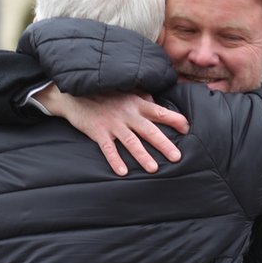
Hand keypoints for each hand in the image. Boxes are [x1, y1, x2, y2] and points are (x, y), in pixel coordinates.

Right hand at [35, 85, 189, 176]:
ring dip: (143, 156)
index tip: (187, 129)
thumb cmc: (103, 93)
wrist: (74, 94)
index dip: (175, 120)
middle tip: (177, 157)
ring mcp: (113, 123)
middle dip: (164, 144)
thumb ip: (142, 97)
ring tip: (153, 169)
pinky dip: (115, 160)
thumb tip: (157, 104)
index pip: (160, 112)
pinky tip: (123, 172)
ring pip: (131, 142)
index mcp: (136, 103)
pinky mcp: (98, 132)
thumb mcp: (125, 91)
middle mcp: (127, 114)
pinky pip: (108, 148)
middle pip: (149, 130)